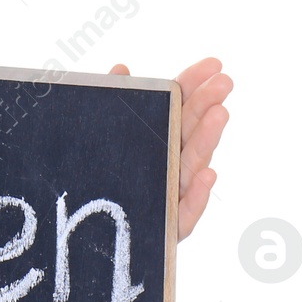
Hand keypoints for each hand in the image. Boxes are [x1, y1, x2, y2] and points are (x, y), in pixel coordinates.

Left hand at [108, 56, 230, 239]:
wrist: (77, 237)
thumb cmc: (95, 180)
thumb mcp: (95, 137)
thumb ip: (109, 105)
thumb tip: (121, 69)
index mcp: (155, 140)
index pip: (179, 108)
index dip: (194, 85)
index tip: (214, 64)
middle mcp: (169, 165)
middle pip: (191, 132)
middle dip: (207, 105)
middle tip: (223, 82)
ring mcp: (171, 195)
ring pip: (193, 166)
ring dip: (207, 140)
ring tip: (219, 114)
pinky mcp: (167, 228)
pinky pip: (185, 212)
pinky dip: (198, 195)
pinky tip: (208, 175)